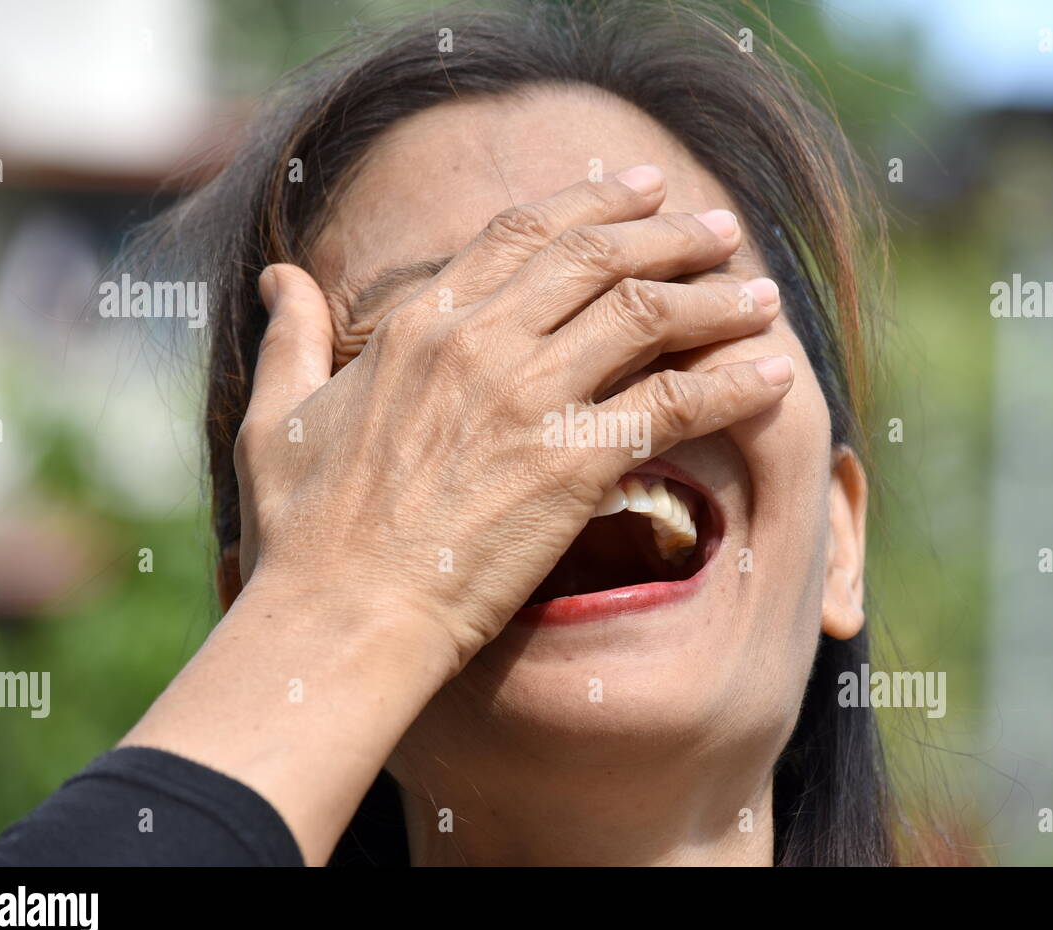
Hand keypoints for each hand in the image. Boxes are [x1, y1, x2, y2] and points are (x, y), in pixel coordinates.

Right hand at [235, 165, 794, 675]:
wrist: (339, 620)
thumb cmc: (302, 535)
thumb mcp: (275, 420)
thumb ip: (289, 341)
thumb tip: (280, 282)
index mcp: (418, 324)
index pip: (519, 232)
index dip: (590, 201)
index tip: (640, 187)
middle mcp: (481, 343)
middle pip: (598, 257)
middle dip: (671, 232)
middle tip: (721, 226)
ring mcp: (530, 399)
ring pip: (647, 314)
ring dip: (715, 296)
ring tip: (762, 291)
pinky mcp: (573, 463)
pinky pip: (674, 403)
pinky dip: (733, 381)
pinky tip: (776, 371)